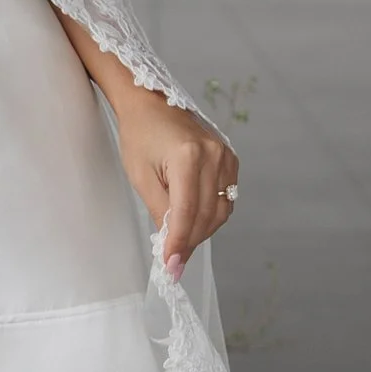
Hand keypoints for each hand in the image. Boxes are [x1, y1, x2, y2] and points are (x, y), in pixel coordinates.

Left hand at [113, 91, 237, 275]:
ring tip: (179, 240)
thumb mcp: (141, 176)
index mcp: (188, 157)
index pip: (186, 212)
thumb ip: (159, 210)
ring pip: (219, 212)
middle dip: (189, 242)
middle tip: (173, 262)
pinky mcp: (230, 160)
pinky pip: (225, 199)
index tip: (171, 268)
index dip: (179, 244)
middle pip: (206, 216)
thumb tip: (172, 243)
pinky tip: (192, 219)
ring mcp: (226, 157)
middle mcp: (214, 156)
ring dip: (200, 231)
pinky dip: (209, 215)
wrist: (151, 104)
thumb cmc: (140, 136)